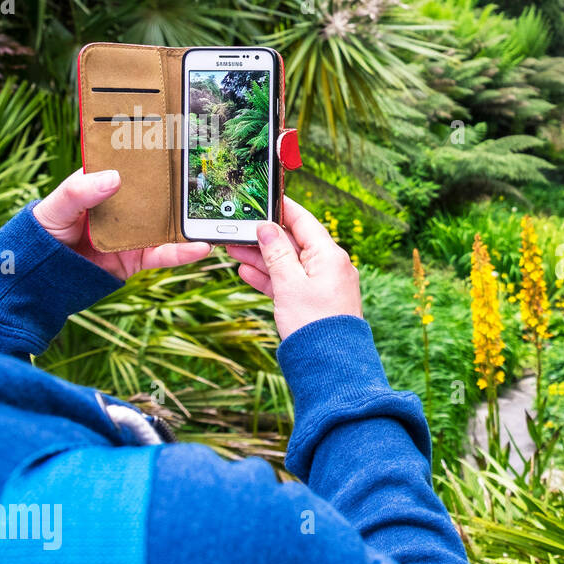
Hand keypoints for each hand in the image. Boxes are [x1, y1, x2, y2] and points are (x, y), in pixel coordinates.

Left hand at [33, 168, 211, 279]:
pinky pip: (164, 254)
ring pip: (166, 224)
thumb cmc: (43, 234)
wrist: (41, 278)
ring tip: (211, 216)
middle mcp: (124, 208)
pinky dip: (183, 252)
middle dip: (180, 188)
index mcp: (103, 187)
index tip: (174, 142)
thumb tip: (114, 177)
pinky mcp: (139, 258)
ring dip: (189, 221)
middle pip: (156, 195)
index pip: (130, 168)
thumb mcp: (55, 207)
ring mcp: (134, 233)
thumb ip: (79, 191)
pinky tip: (200, 247)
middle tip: (206, 176)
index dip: (150, 157)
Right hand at [228, 195, 361, 340]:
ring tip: (233, 250)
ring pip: (289, 264)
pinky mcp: (316, 302)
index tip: (262, 197)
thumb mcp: (289, 283)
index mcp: (330, 255)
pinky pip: (291, 283)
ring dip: (262, 258)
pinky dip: (271, 278)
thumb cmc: (314, 324)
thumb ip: (276, 253)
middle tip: (236, 230)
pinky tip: (247, 273)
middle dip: (264, 237)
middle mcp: (330, 266)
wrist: (330, 366)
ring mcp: (324, 285)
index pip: (304, 221)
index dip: (282, 208)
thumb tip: (267, 227)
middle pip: (294, 243)